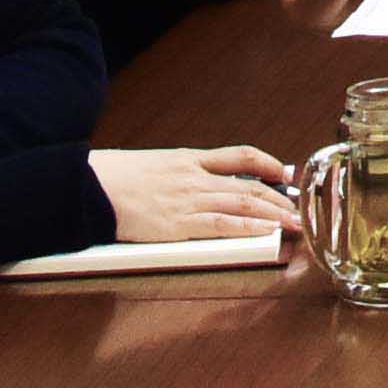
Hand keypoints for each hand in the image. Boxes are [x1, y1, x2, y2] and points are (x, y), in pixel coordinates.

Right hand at [93, 144, 294, 241]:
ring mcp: (188, 199)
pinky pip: (222, 225)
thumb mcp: (148, 165)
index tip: (284, 171)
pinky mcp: (177, 224)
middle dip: (279, 197)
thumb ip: (172, 173)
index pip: (239, 155)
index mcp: (187, 159)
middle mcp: (194, 176)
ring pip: (243, 203)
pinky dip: (248, 228)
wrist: (86, 187)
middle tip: (301, 207)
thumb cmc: (109, 179)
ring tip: (294, 223)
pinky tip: (266, 232)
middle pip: (249, 184)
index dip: (267, 163)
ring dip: (273, 214)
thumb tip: (179, 183)